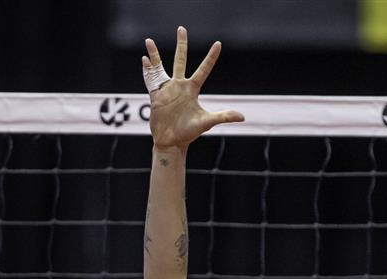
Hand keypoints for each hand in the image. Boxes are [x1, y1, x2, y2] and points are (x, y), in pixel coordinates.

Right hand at [142, 27, 243, 150]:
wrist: (171, 141)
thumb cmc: (189, 132)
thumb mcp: (207, 122)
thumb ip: (223, 116)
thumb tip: (242, 117)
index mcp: (192, 89)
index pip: (204, 69)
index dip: (211, 57)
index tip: (218, 43)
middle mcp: (180, 85)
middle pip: (180, 60)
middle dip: (181, 45)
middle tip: (182, 29)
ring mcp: (167, 89)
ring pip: (160, 66)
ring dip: (155, 54)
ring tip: (149, 41)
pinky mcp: (155, 95)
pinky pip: (150, 80)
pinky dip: (146, 70)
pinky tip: (144, 60)